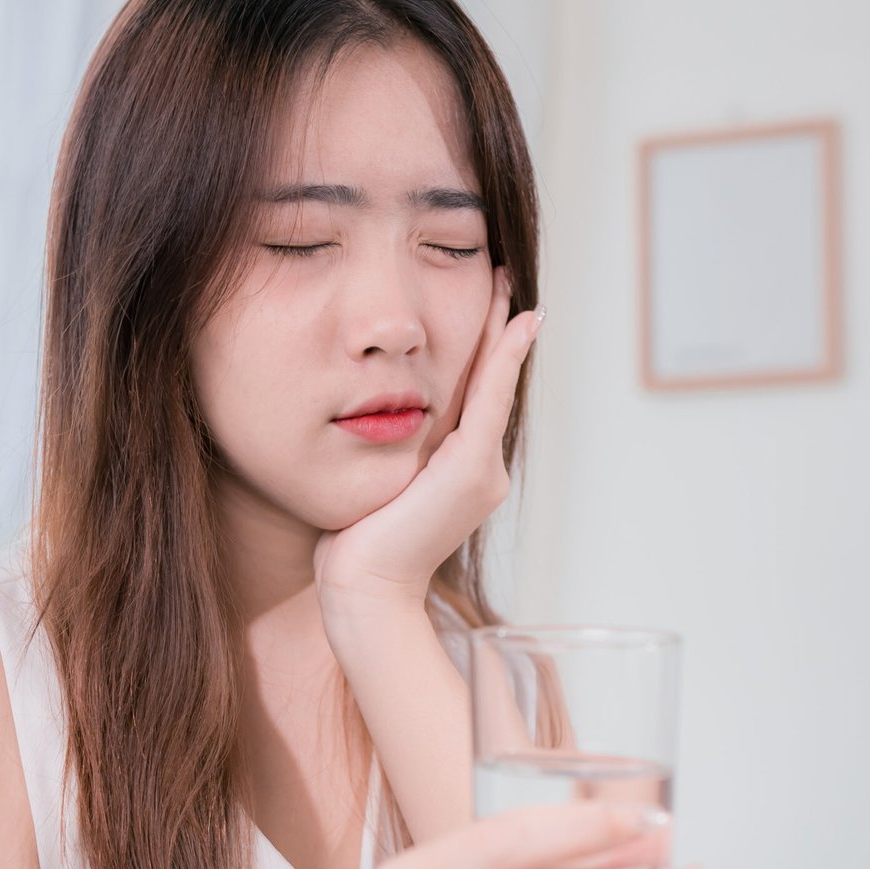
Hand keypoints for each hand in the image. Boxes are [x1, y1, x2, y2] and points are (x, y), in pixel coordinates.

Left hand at [313, 266, 541, 616]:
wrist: (364, 588)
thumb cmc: (355, 544)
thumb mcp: (376, 482)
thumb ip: (387, 450)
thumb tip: (368, 414)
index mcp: (459, 472)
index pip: (474, 399)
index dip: (483, 351)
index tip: (489, 308)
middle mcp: (480, 469)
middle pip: (491, 386)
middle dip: (499, 330)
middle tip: (506, 278)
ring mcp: (482, 471)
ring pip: (495, 387)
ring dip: (504, 332)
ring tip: (508, 287)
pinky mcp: (470, 470)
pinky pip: (491, 400)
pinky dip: (503, 359)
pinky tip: (513, 323)